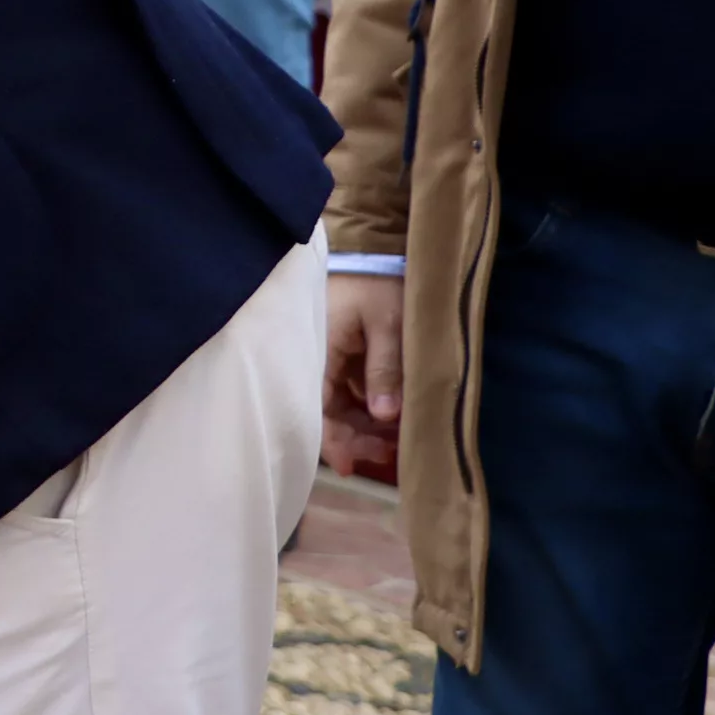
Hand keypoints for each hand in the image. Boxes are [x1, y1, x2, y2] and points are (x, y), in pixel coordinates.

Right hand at [323, 269, 402, 479]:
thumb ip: (385, 369)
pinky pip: (352, 389)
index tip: (349, 466)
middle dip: (355, 437)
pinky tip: (392, 416)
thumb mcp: (387, 325)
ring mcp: (333, 356)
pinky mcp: (346, 352)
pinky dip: (370, 406)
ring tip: (396, 439)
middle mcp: (320, 358)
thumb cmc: (379, 284)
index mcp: (321, 352)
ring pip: (342, 403)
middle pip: (328, 411)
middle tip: (388, 453)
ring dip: (365, 424)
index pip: (318, 407)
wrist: (376, 247)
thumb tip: (384, 416)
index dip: (332, 439)